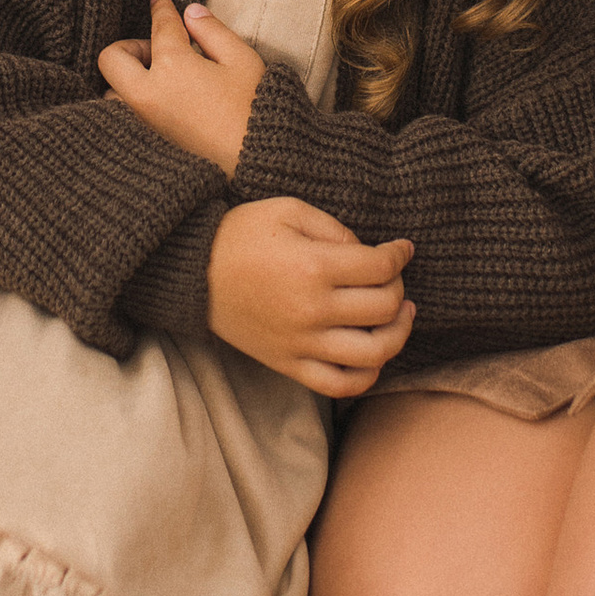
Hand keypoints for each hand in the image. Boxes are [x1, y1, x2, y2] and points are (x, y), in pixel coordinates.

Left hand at [97, 0, 264, 173]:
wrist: (259, 166)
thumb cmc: (256, 111)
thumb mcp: (242, 61)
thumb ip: (213, 32)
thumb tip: (191, 13)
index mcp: (173, 66)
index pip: (160, 26)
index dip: (161, 9)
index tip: (160, 1)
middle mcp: (148, 94)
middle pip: (112, 57)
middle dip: (130, 46)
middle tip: (158, 49)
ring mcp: (144, 123)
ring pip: (112, 92)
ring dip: (128, 80)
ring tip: (160, 80)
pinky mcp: (147, 145)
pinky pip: (123, 119)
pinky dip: (131, 106)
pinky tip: (159, 103)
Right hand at [207, 199, 415, 397]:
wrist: (192, 271)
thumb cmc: (240, 234)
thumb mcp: (288, 211)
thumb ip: (336, 229)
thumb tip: (371, 254)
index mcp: (313, 267)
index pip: (381, 268)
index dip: (400, 255)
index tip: (402, 249)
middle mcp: (311, 310)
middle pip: (384, 308)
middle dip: (399, 288)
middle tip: (394, 277)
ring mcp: (301, 343)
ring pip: (373, 353)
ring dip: (398, 335)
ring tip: (399, 317)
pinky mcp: (288, 364)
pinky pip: (339, 385)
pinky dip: (367, 375)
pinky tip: (374, 355)